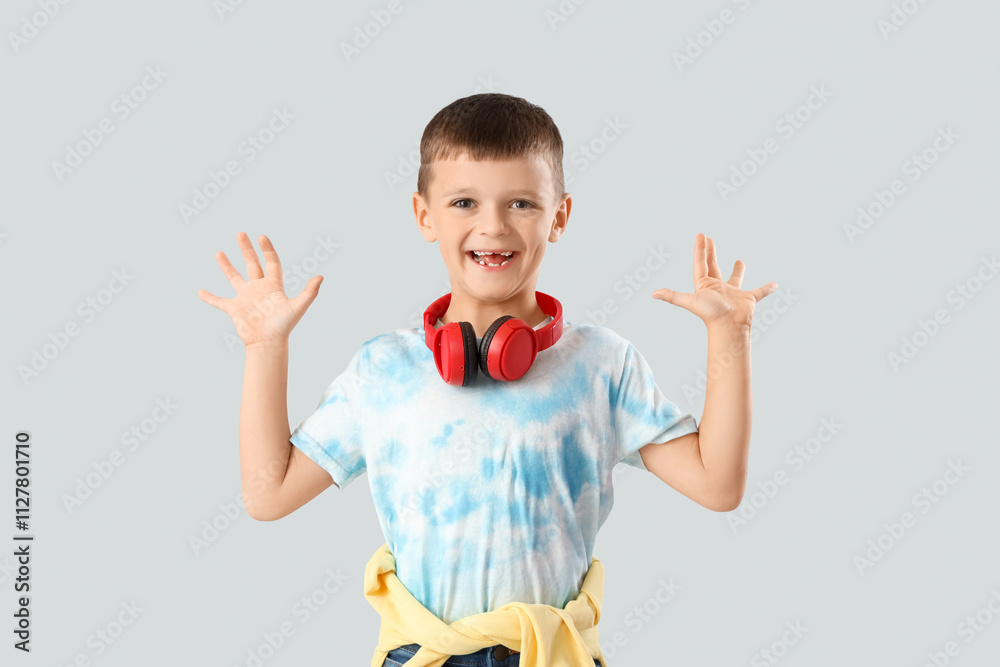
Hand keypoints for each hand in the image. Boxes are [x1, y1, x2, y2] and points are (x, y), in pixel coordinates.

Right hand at [197, 232, 323, 347]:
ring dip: (226, 266)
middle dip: (246, 249)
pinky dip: (210, 297)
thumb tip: (321, 277)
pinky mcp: (235, 309)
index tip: (262, 236)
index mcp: (273, 286)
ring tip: (219, 252)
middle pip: (252, 264)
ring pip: (234, 277)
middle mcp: (259, 289)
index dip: (267, 249)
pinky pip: (219, 301)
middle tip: (240, 233)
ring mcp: (246, 298)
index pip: (271, 262)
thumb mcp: (298, 307)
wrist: (268, 344)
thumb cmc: (284, 326)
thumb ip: (309, 292)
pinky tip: (200, 292)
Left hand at [651, 233, 776, 329]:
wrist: (729, 328)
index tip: (701, 235)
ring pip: (735, 278)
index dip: (700, 249)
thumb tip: (654, 294)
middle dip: (710, 253)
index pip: (700, 263)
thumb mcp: (690, 301)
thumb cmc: (710, 315)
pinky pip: (759, 292)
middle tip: (710, 239)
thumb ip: (673, 296)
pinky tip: (774, 284)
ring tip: (740, 261)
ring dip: (738, 270)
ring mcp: (733, 293)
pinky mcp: (748, 299)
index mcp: (705, 285)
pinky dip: (766, 289)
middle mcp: (718, 288)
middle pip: (713, 266)